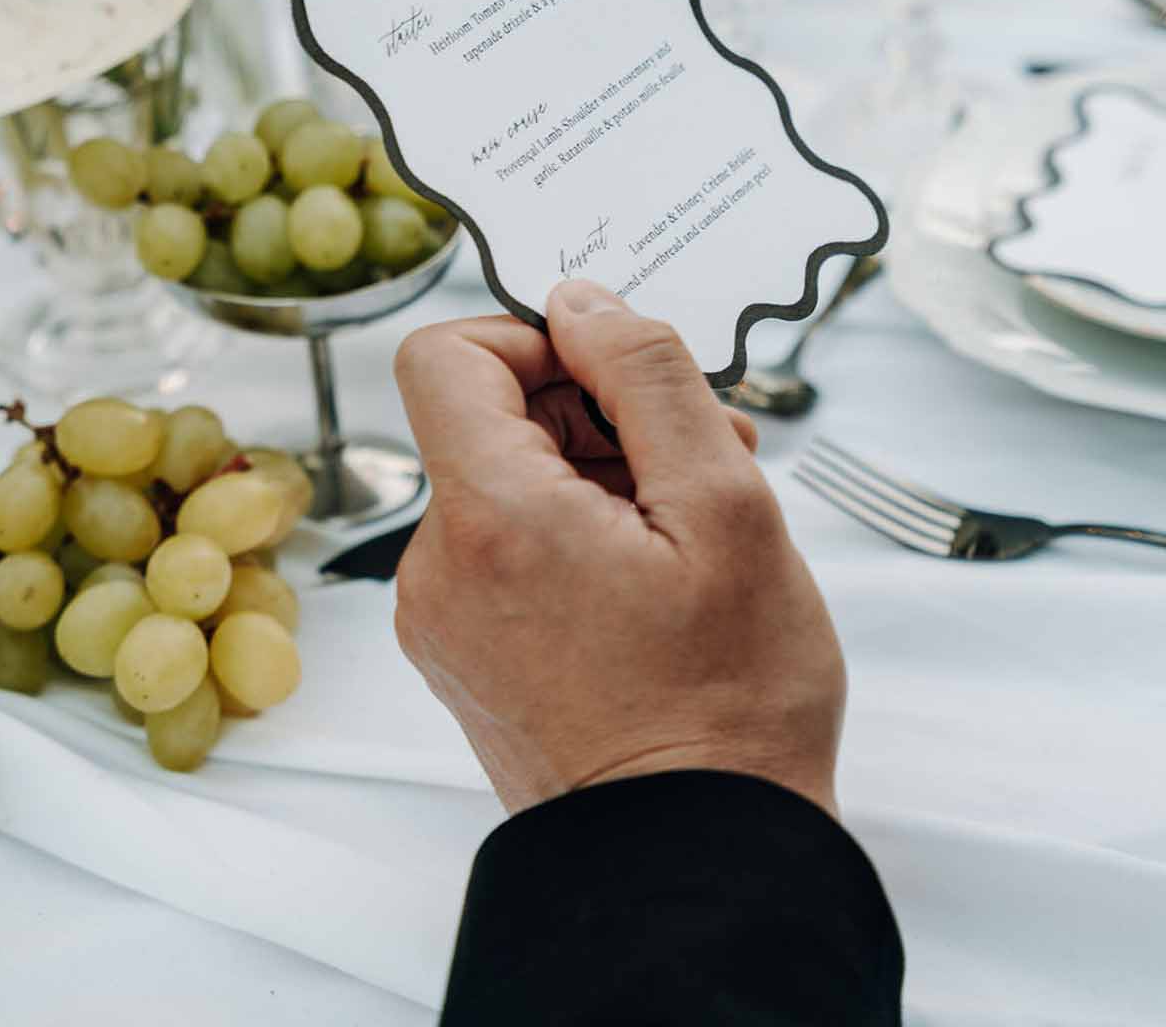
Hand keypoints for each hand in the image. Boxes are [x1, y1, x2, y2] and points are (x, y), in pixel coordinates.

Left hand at [393, 280, 845, 815]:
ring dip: (597, 473)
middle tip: (700, 451)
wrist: (698, 867)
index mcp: (489, 519)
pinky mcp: (464, 654)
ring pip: (504, 481)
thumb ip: (645, 373)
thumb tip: (581, 297)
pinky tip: (658, 572)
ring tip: (695, 525)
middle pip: (486, 417)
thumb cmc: (728, 705)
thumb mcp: (724, 505)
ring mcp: (443, 618)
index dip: (534, 335)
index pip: (445, 353)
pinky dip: (574, 532)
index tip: (615, 373)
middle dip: (593, 410)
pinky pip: (503, 547)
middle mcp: (437, 566)